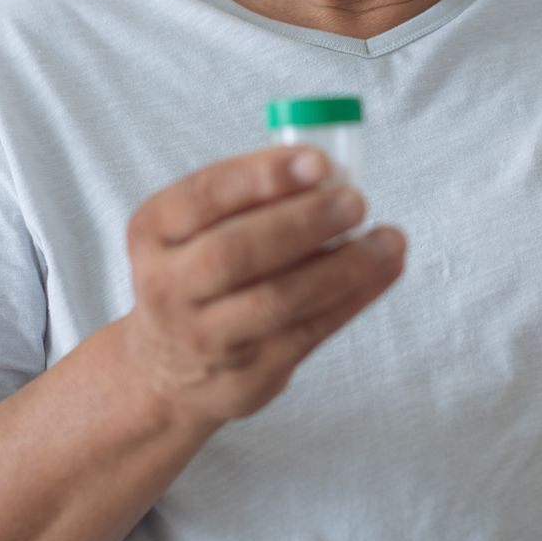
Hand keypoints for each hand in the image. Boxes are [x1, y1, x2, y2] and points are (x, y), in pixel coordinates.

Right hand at [123, 146, 405, 432]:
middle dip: (304, 223)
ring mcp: (203, 339)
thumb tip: (331, 170)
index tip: (319, 161)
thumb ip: (251, 197)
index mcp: (153, 230)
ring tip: (388, 239)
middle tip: (356, 201)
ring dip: (343, 266)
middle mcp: (167, 286)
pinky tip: (383, 270)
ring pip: (278, 301)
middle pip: (236, 253)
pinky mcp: (246, 379)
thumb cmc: (199, 269)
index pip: (203, 195)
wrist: (166, 369)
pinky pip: (308, 333)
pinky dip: (353, 298)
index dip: (261, 176)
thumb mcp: (198, 225)